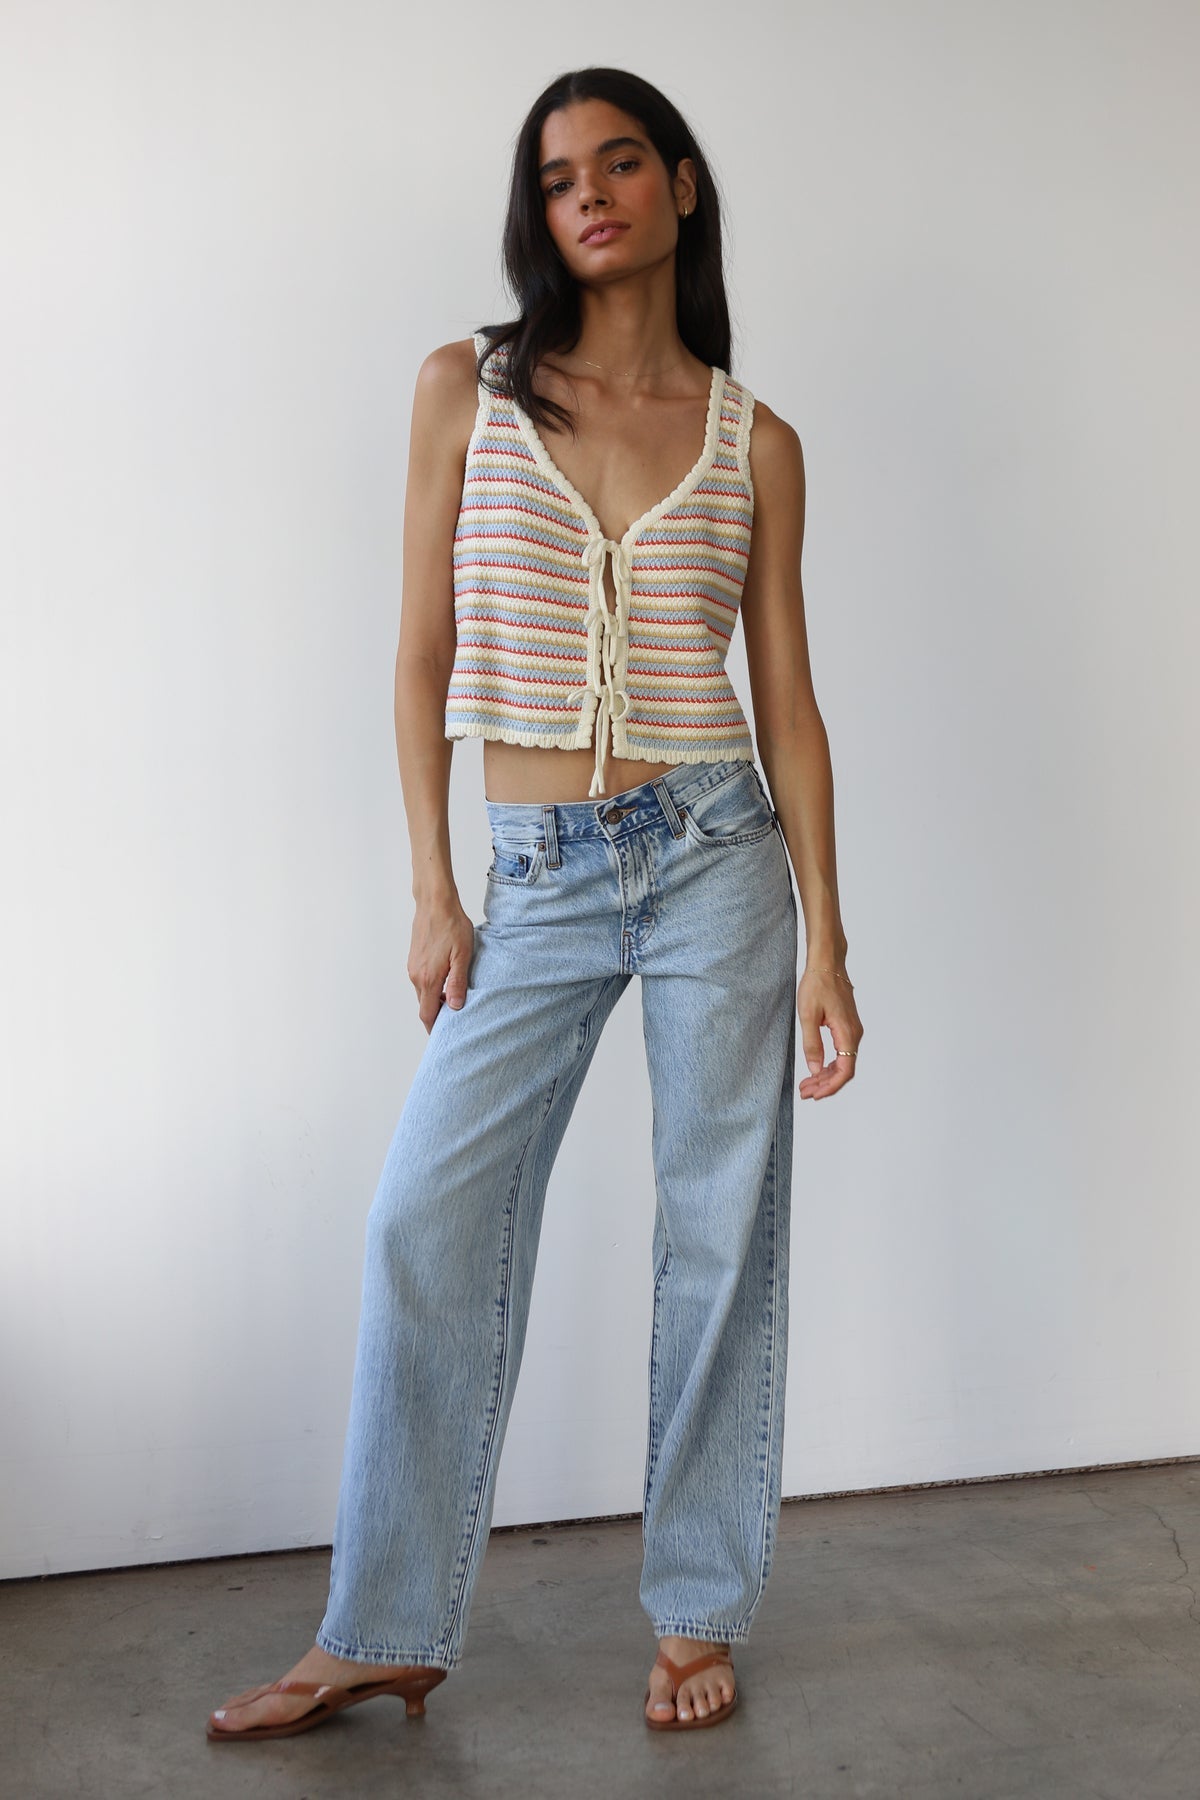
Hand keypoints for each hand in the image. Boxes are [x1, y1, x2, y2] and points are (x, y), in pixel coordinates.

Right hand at [408, 895, 475, 1033]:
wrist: (435, 903)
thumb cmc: (452, 926)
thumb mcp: (462, 955)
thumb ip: (458, 983)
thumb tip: (456, 1007)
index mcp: (429, 978)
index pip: (427, 1014)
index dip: (435, 1028)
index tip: (445, 1037)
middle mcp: (416, 976)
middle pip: (424, 1006)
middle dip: (437, 1016)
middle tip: (454, 1022)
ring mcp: (413, 967)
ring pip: (423, 994)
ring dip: (436, 1001)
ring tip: (455, 1001)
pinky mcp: (414, 960)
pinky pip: (421, 982)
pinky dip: (432, 989)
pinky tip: (447, 982)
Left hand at [797, 968, 862, 1099]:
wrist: (827, 963)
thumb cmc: (817, 984)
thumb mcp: (807, 1015)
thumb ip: (812, 1044)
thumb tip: (815, 1069)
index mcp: (847, 1032)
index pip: (845, 1070)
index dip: (831, 1086)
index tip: (815, 1095)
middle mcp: (854, 1034)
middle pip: (844, 1070)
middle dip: (825, 1085)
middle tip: (805, 1092)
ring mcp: (852, 1030)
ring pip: (843, 1062)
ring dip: (826, 1076)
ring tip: (807, 1084)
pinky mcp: (847, 1027)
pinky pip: (841, 1052)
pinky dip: (828, 1064)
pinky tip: (815, 1068)